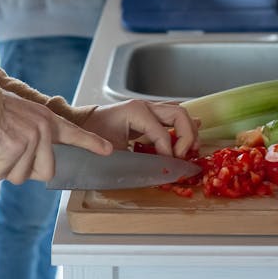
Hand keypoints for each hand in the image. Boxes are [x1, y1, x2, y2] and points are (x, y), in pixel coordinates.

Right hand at [0, 92, 112, 184]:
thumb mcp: (21, 116)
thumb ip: (33, 136)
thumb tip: (30, 162)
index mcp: (46, 120)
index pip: (75, 133)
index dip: (91, 143)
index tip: (108, 150)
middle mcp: (42, 129)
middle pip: (46, 172)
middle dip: (25, 171)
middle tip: (8, 156)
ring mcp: (30, 139)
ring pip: (20, 176)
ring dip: (2, 168)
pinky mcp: (14, 149)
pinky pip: (1, 174)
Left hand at [82, 99, 199, 159]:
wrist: (86, 122)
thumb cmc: (96, 133)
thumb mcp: (111, 149)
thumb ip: (132, 160)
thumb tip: (155, 172)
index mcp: (135, 112)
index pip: (161, 132)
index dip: (167, 152)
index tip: (168, 166)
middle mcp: (145, 106)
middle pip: (179, 114)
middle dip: (186, 136)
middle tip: (183, 156)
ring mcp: (149, 107)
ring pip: (180, 113)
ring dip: (189, 131)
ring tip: (191, 150)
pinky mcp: (151, 113)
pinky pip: (174, 116)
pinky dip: (184, 127)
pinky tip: (191, 137)